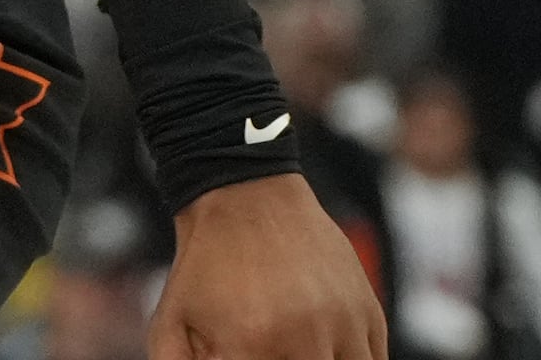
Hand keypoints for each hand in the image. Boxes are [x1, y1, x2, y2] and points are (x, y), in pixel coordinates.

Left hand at [150, 173, 384, 359]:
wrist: (246, 197)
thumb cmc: (204, 265)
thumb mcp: (171, 320)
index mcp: (251, 342)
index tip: (243, 353)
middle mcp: (306, 337)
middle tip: (268, 348)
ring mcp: (344, 325)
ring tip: (296, 347)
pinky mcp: (370, 315)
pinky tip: (321, 349)